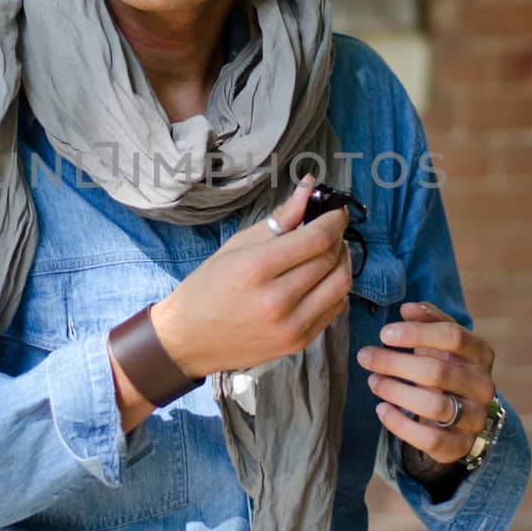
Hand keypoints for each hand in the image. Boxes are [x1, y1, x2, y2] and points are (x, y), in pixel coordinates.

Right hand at [149, 177, 352, 378]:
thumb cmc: (208, 287)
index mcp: (255, 269)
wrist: (190, 339)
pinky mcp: (299, 342)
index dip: (333, 220)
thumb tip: (309, 187)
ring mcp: (290, 326)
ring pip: (340, 285)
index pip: (315, 239)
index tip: (336, 211)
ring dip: (342, 262)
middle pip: (330, 260)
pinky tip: (320, 280)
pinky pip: (335, 309)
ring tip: (328, 252)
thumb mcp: (237, 246)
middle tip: (330, 229)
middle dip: (337, 238)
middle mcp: (276, 300)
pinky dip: (334, 288)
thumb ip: (280, 218)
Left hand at [356, 299, 496, 465]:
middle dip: (395, 362)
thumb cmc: (446, 366)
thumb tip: (407, 309)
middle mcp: (483, 386)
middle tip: (365, 356)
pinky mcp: (460, 445)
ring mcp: (474, 418)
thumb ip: (428, 320)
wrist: (464, 414)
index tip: (384, 333)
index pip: (453, 337)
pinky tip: (381, 409)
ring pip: (433, 406)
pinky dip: (400, 424)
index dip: (416, 333)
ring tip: (373, 381)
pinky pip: (429, 439)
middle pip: (438, 371)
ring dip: (396, 391)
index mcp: (481, 354)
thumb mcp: (441, 341)